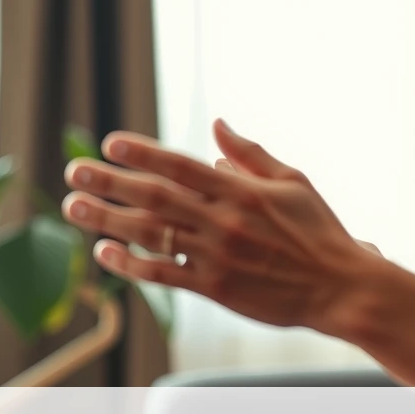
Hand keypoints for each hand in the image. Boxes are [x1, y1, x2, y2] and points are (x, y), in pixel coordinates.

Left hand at [61, 119, 377, 332]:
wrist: (339, 286)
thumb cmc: (319, 231)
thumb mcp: (293, 182)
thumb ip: (251, 154)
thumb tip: (217, 125)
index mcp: (244, 191)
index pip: (182, 166)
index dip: (144, 153)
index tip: (111, 143)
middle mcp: (226, 221)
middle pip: (155, 197)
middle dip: (111, 182)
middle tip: (76, 172)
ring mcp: (218, 257)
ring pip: (151, 235)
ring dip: (108, 220)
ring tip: (75, 207)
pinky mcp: (215, 288)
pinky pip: (163, 275)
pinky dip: (130, 263)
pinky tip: (105, 252)